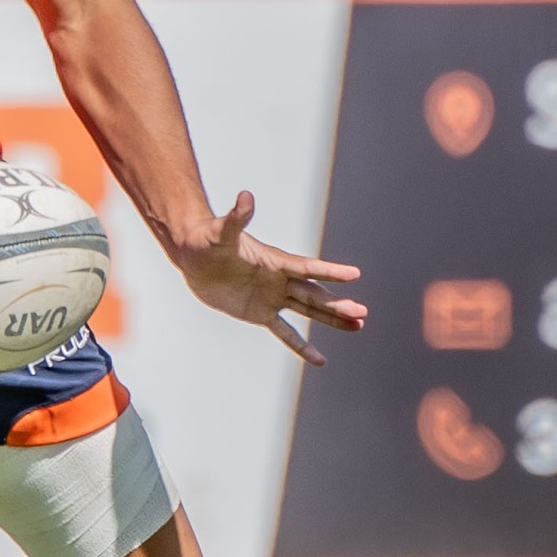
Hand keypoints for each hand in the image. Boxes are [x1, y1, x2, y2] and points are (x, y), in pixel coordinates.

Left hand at [173, 190, 366, 365]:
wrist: (194, 258)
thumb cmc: (207, 239)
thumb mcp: (220, 232)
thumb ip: (236, 218)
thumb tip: (245, 196)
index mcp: (275, 261)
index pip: (307, 267)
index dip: (329, 271)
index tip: (354, 274)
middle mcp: (279, 280)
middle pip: (314, 293)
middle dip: (337, 304)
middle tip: (362, 312)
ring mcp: (273, 298)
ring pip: (308, 311)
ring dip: (332, 319)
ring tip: (358, 326)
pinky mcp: (261, 314)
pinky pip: (285, 333)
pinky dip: (301, 346)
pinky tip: (320, 360)